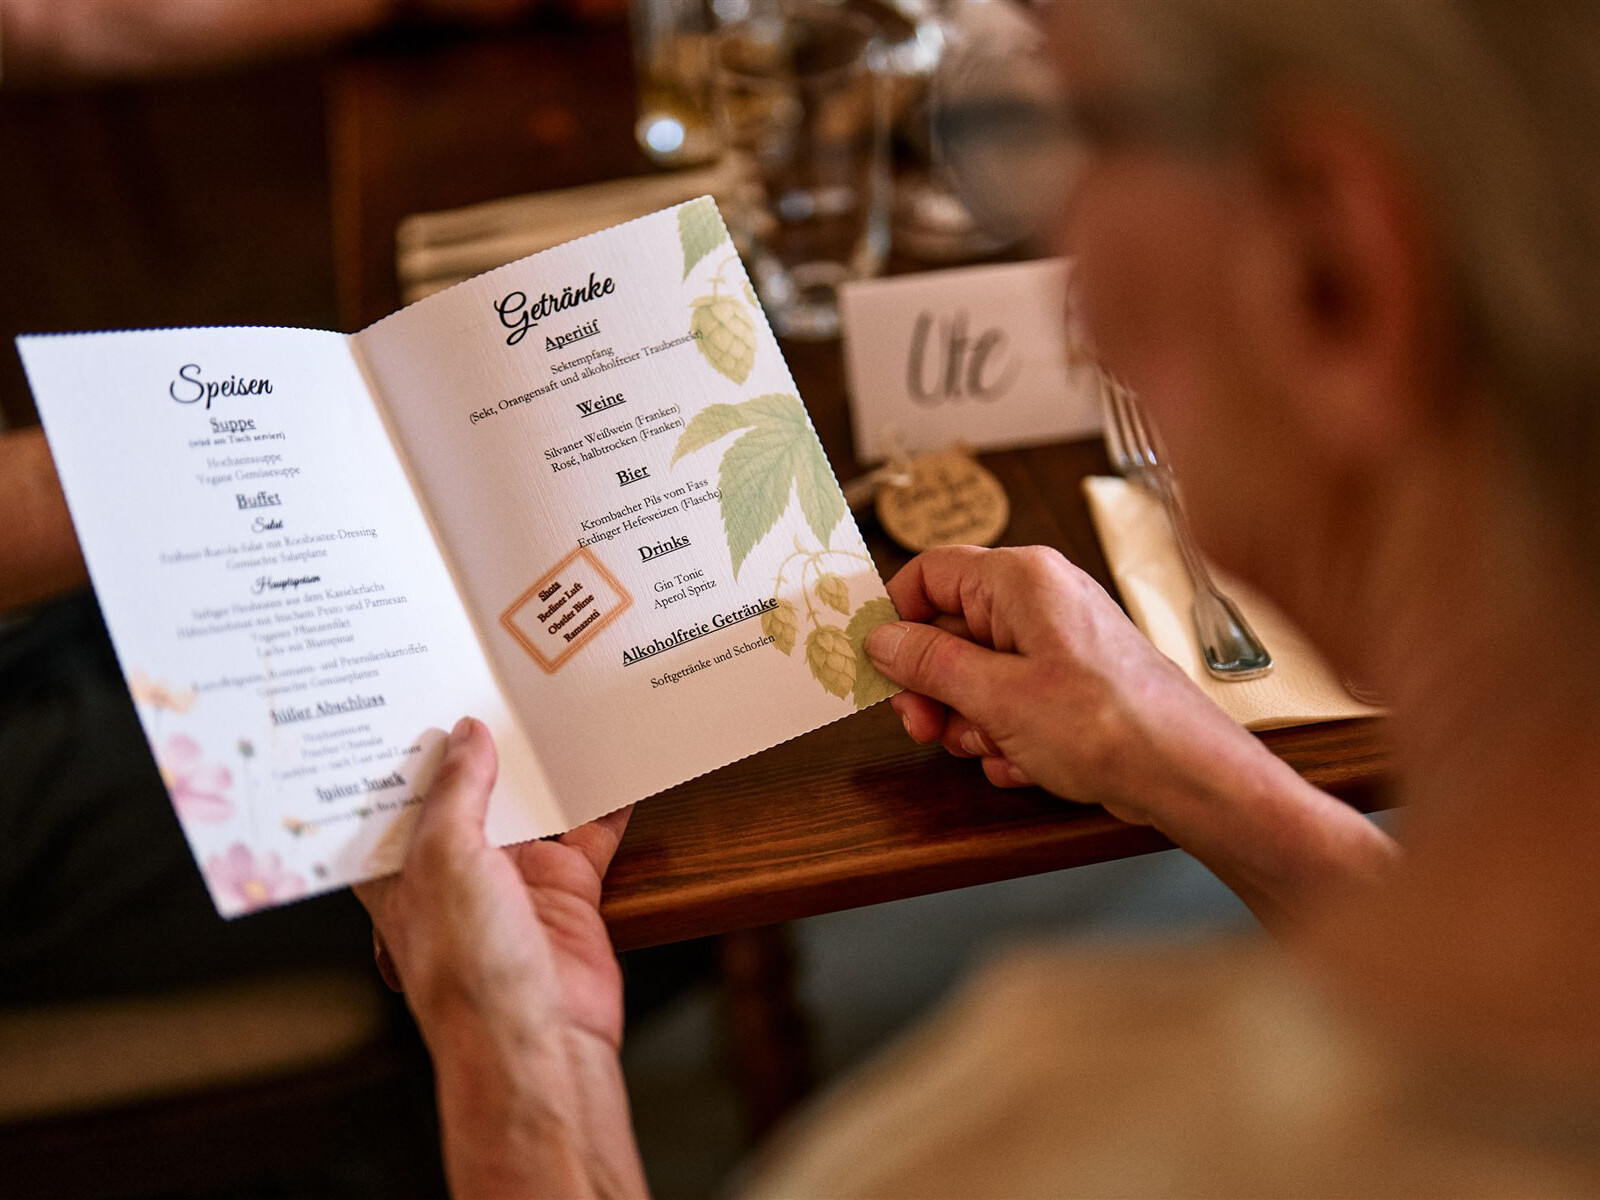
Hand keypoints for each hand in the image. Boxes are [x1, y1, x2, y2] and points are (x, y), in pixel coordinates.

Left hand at [356, 717, 646, 1198]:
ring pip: (531, 804)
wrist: (541, 1039)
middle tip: (492, 678)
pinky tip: (617, 761)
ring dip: (542, 764)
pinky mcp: (567, 890)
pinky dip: (608, 800)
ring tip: (552, 702)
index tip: (411, 695)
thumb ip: (459, 791)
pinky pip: (592, 833)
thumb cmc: (469, 971)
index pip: (396, 801)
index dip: (402, 754)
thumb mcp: (445, 859)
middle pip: (468, 794)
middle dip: (478, 746)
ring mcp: (514, 880)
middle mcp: (455, 872)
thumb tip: (466, 735)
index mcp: (403, 870)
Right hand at [865, 546, 1396, 922]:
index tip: (880, 666)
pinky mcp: (1072, 684)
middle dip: (934, 687)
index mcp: (1021, 580)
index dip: (897, 618)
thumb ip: (930, 663)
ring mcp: (1058, 643)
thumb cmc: (1110, 724)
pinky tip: (1025, 762)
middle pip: (950, 631)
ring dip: (971, 721)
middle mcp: (1041, 601)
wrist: (1187, 774)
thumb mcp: (996, 696)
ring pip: (978, 675)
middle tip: (925, 728)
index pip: (930, 572)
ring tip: (994, 748)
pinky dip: (1008, 737)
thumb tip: (882, 639)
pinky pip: (1013, 703)